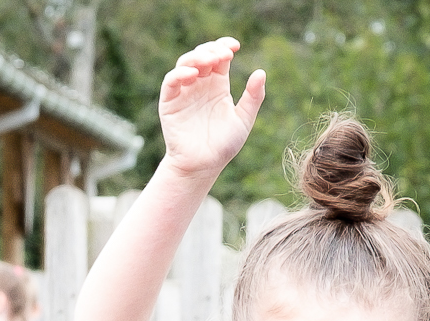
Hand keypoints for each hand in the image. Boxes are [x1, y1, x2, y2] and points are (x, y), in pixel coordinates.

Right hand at [157, 39, 266, 182]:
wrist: (203, 166)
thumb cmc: (223, 146)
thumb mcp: (243, 120)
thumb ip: (253, 97)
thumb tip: (261, 72)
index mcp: (217, 85)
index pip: (219, 57)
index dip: (225, 46)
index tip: (235, 46)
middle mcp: (200, 84)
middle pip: (202, 55)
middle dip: (212, 50)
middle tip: (225, 55)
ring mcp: (184, 91)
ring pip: (185, 63)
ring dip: (197, 57)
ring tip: (210, 61)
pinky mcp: (169, 101)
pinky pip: (171, 81)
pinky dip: (180, 73)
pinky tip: (194, 74)